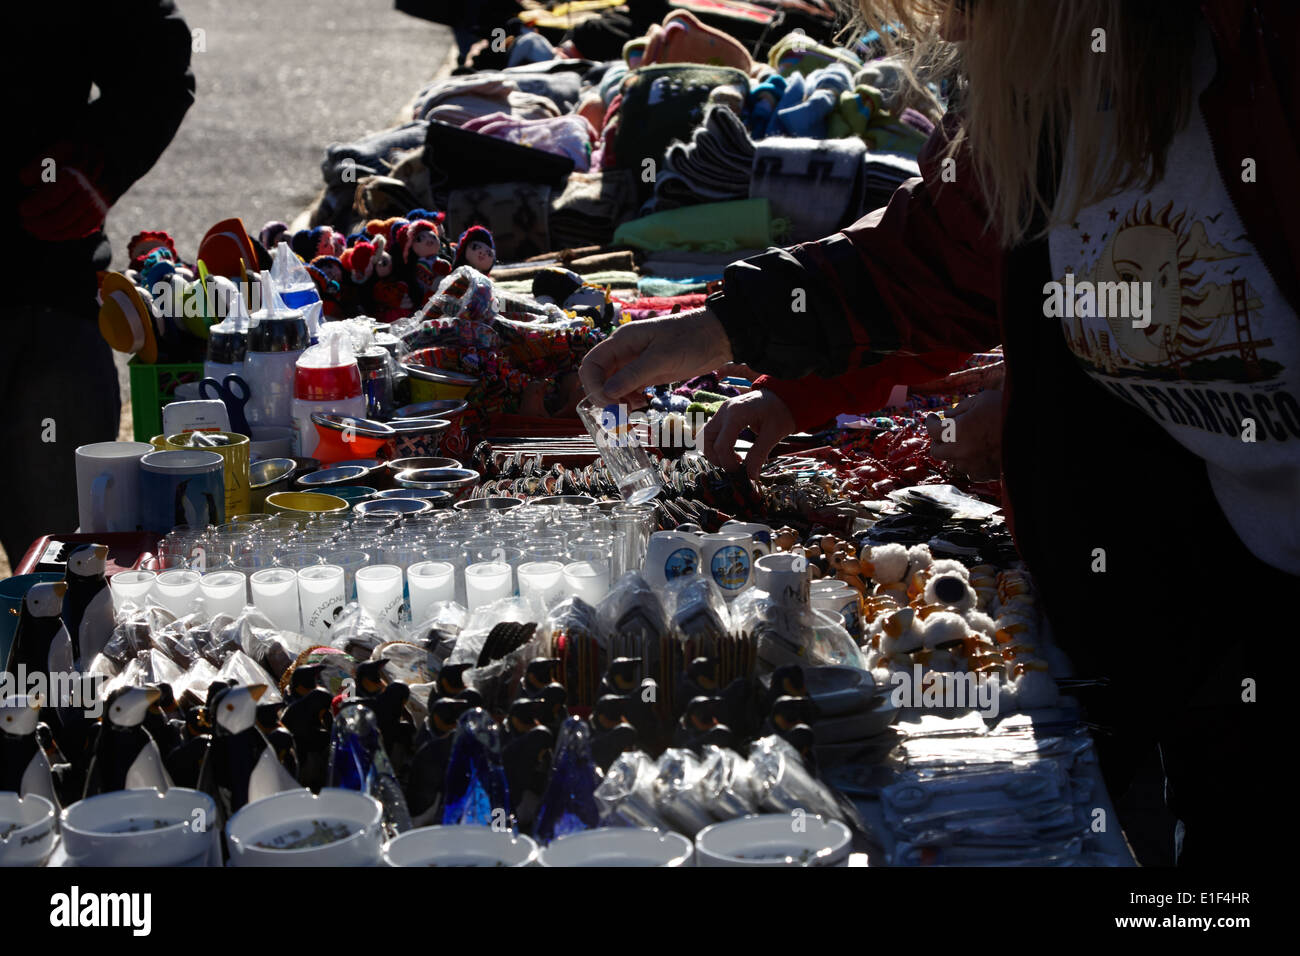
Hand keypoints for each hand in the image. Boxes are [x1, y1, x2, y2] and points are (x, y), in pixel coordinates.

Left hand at [18, 143, 110, 241]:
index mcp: (75, 178)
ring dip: (50, 233)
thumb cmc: (79, 152)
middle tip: (25, 223)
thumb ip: (39, 163)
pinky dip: (64, 235)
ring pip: (71, 229)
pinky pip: (82, 231)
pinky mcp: (101, 214)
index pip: (49, 200)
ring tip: (34, 230)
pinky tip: (50, 233)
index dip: (33, 208)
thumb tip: (24, 180)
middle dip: (39, 224)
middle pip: (60, 218)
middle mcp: (89, 194)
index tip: (22, 209)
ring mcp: (97, 207)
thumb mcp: (58, 148)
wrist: (111, 157)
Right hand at [579, 308, 733, 406]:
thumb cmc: (691, 339)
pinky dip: (629, 399)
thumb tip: (607, 394)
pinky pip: (628, 388)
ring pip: (612, 385)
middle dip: (604, 396)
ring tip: (633, 408)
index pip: (591, 364)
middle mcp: (624, 351)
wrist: (718, 337)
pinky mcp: (647, 373)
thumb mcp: (661, 358)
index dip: (593, 386)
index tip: (608, 403)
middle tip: (621, 412)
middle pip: (599, 377)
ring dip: (617, 400)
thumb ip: (633, 375)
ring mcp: (635, 363)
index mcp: (622, 341)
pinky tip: (641, 403)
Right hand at [699, 389, 795, 479]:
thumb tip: (750, 476)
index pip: (721, 445)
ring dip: (713, 452)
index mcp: (736, 414)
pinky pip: (712, 431)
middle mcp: (724, 411)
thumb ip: (759, 455)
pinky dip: (716, 444)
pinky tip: (732, 451)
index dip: (728, 463)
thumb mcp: (774, 434)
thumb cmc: (781, 411)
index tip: (741, 474)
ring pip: (705, 435)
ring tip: (732, 460)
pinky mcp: (724, 413)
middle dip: (716, 458)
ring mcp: (722, 410)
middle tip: (734, 467)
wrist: (785, 394)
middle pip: (706, 440)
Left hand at [926, 388, 1002, 480]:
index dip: (929, 421)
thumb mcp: (982, 399)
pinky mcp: (983, 474)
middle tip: (944, 431)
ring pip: (952, 461)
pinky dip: (968, 462)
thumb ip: (960, 408)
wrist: (1033, 431)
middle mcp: (960, 450)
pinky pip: (968, 470)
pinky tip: (976, 452)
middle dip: (937, 439)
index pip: (931, 430)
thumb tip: (947, 415)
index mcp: (957, 430)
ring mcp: (972, 465)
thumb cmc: (1007, 410)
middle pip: (936, 450)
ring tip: (965, 439)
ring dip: (953, 451)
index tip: (932, 417)